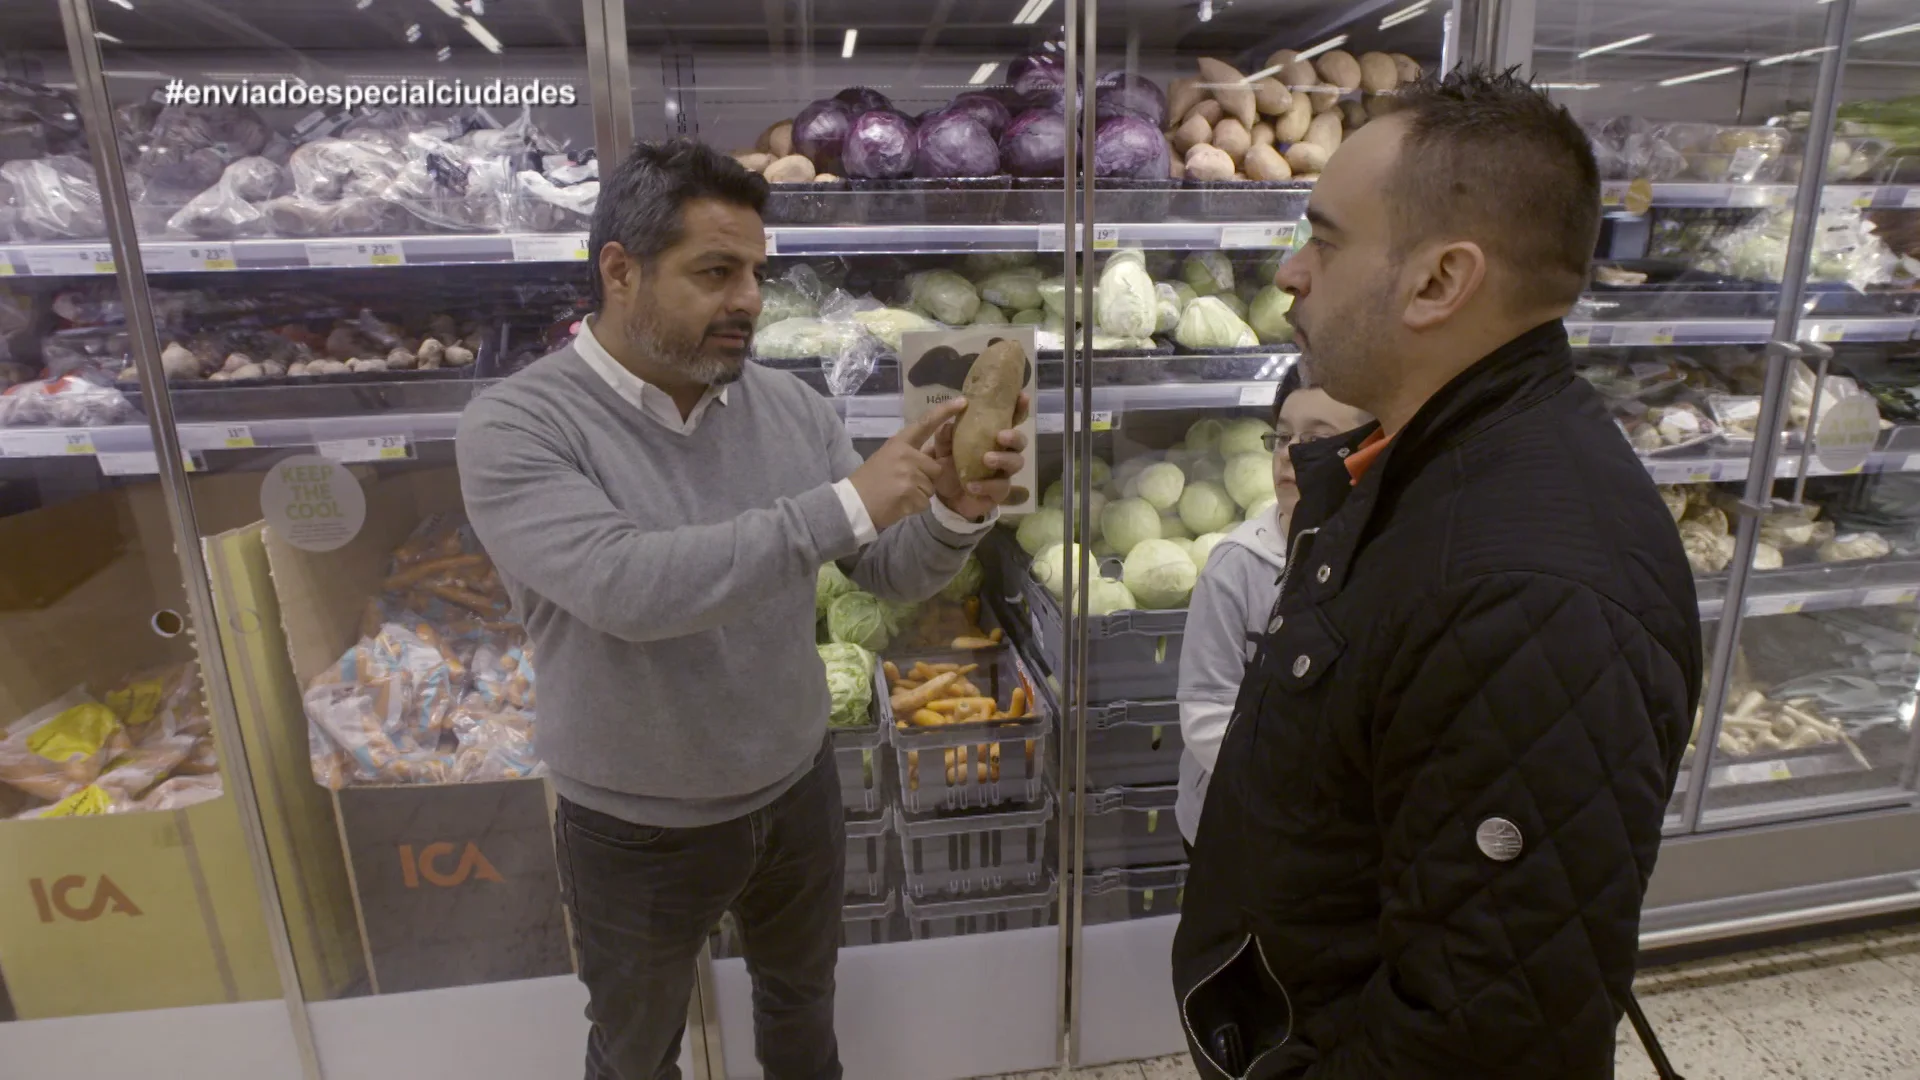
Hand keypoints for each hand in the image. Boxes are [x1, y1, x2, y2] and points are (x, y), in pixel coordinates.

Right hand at [848, 400, 960, 530]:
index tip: (963, 402)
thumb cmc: (869, 482)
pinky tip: (899, 504)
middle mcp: (906, 455)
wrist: (853, 504)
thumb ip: (909, 455)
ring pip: (931, 487)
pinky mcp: (910, 493)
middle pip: (935, 468)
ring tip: (899, 494)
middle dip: (926, 480)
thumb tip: (933, 457)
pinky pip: (925, 502)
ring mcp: (909, 474)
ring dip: (920, 494)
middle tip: (903, 485)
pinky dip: (915, 506)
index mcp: (899, 443)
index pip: (925, 423)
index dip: (944, 412)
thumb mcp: (887, 458)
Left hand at [930, 391, 1030, 520]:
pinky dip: (987, 485)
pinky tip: (972, 485)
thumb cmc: (949, 467)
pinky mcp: (999, 492)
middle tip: (1000, 436)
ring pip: (1016, 463)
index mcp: (991, 437)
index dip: (1019, 408)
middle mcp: (1003, 452)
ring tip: (986, 459)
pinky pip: (1001, 487)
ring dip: (1003, 459)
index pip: (1010, 420)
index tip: (1022, 396)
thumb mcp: (942, 450)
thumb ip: (944, 437)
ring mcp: (1004, 473)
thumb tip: (947, 425)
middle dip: (1014, 436)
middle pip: (1020, 441)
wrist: (945, 498)